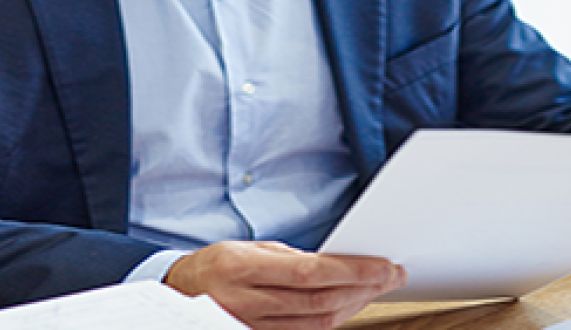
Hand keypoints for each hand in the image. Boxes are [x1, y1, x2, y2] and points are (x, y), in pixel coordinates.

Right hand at [164, 240, 406, 328]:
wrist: (179, 295)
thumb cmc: (216, 265)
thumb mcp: (248, 248)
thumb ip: (288, 258)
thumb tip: (335, 264)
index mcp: (242, 268)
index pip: (310, 272)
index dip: (352, 270)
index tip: (383, 265)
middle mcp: (246, 301)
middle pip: (319, 302)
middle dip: (363, 288)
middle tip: (391, 275)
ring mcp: (252, 327)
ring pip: (317, 324)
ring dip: (354, 306)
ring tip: (376, 288)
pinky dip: (333, 321)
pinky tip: (349, 306)